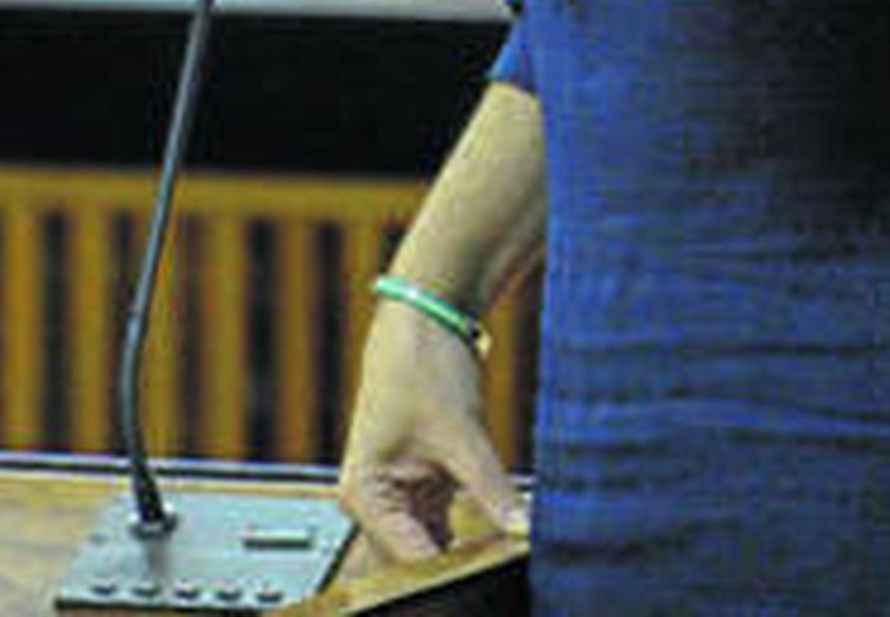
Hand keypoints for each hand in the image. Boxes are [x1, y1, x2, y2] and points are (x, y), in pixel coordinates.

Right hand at [338, 295, 528, 565]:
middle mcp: (375, 502)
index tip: (490, 573)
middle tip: (498, 566)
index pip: (408, 558)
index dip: (451, 571)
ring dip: (468, 552)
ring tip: (502, 550)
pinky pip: (449, 526)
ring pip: (437, 547)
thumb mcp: (462, 432)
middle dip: (457, 566)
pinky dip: (475, 531)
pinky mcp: (425, 486)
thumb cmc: (420, 361)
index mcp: (365, 493)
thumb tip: (524, 531)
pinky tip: (501, 535)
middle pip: (418, 559)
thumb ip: (492, 489)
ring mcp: (401, 496)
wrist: (424, 315)